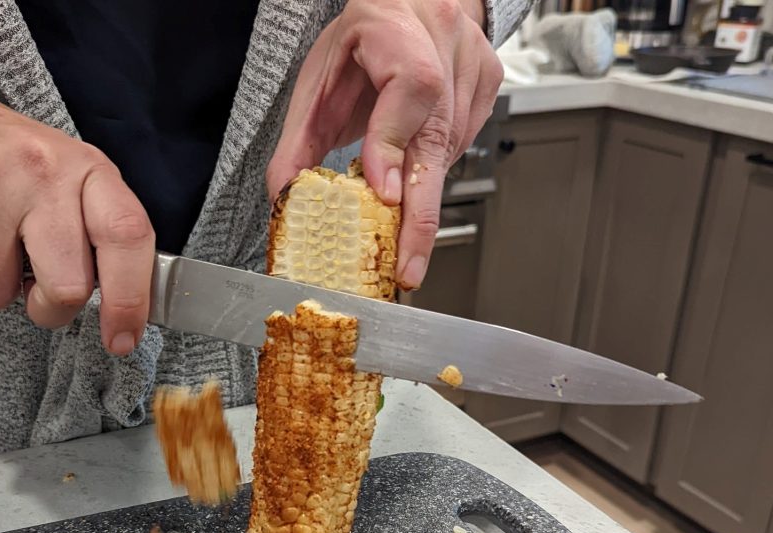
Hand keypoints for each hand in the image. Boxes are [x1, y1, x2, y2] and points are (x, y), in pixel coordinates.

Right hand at [0, 69, 152, 354]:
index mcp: (87, 169)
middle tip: (33, 289)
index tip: (121, 340)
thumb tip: (123, 308)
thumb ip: (93, 236)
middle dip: (48, 308)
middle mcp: (43, 169)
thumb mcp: (61, 181)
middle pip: (67, 286)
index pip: (128, 236)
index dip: (130, 299)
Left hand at [267, 0, 502, 289]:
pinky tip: (414, 177)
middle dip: (420, 215)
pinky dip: (435, 174)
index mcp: (390, 22)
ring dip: (423, 196)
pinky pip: (462, 147)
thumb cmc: (362, 40)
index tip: (383, 195)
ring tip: (399, 232)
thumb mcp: (317, 83)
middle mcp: (441, 37)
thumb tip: (284, 200)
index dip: (394, 143)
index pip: (409, 86)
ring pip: (451, 150)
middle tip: (407, 266)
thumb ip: (298, 143)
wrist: (405, 4)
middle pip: (438, 135)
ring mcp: (472, 61)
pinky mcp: (488, 85)